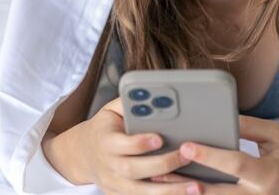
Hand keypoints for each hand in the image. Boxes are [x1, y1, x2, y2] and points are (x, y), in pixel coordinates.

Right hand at [78, 97, 202, 193]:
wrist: (83, 153)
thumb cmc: (105, 128)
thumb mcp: (110, 110)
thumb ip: (129, 103)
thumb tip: (150, 93)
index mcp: (105, 141)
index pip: (122, 145)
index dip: (140, 143)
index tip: (161, 138)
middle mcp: (107, 165)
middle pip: (133, 170)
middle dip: (162, 164)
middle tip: (187, 156)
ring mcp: (113, 184)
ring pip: (140, 192)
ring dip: (169, 190)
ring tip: (194, 187)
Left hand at [166, 115, 278, 193]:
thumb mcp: (278, 136)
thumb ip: (248, 127)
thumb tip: (219, 117)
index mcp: (268, 175)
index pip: (235, 165)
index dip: (210, 155)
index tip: (187, 146)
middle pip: (216, 192)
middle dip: (185, 181)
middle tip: (158, 170)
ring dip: (187, 192)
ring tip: (160, 181)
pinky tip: (182, 189)